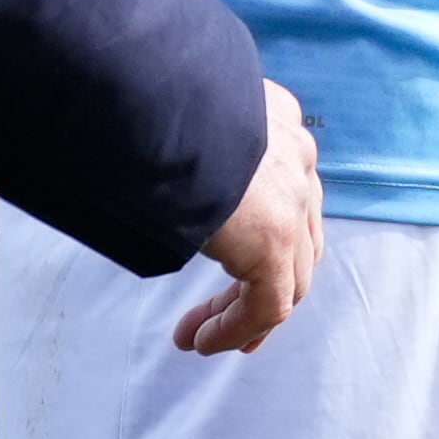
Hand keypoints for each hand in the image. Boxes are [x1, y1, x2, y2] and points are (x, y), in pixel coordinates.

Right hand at [175, 79, 321, 354]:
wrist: (150, 95)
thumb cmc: (142, 99)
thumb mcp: (175, 118)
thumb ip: (187, 146)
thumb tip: (155, 167)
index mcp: (275, 121)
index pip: (286, 192)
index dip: (263, 238)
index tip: (229, 268)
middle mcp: (293, 157)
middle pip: (296, 239)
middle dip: (257, 284)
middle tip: (216, 315)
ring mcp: (291, 198)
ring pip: (287, 276)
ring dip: (242, 314)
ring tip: (195, 338)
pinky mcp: (273, 239)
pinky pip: (269, 304)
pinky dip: (237, 328)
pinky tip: (202, 342)